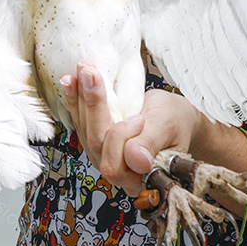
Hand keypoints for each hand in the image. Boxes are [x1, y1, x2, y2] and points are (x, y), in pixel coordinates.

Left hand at [61, 60, 199, 194]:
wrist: (173, 117)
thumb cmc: (176, 122)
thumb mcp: (168, 127)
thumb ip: (150, 143)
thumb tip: (137, 160)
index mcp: (140, 177)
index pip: (117, 163)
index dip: (121, 138)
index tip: (137, 117)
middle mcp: (118, 172)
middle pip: (97, 143)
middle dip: (93, 106)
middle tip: (91, 73)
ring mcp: (104, 157)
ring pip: (86, 130)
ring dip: (81, 98)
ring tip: (83, 68)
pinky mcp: (96, 142)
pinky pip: (82, 122)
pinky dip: (76, 99)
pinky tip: (70, 81)